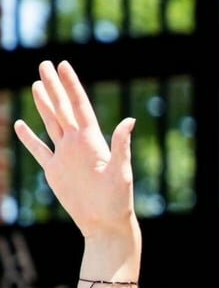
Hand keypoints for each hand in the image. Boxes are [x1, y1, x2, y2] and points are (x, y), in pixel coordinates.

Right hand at [14, 60, 137, 238]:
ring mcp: (65, 156)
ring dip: (44, 105)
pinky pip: (39, 150)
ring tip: (37, 85)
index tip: (63, 64)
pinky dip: (29, 138)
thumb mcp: (121, 171)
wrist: (105, 223)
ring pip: (51, 123)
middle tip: (44, 64)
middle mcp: (77, 144)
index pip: (79, 106)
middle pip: (62, 109)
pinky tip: (21, 125)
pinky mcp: (54, 172)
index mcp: (92, 141)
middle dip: (54, 87)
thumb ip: (121, 145)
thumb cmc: (118, 200)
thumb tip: (129, 120)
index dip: (71, 85)